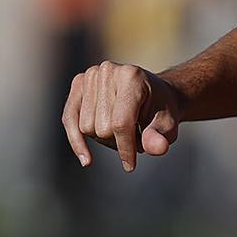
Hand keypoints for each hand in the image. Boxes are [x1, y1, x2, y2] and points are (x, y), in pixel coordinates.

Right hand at [61, 61, 181, 171]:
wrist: (154, 93)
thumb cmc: (161, 111)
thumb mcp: (168, 124)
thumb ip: (161, 136)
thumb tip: (158, 148)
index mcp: (132, 76)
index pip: (120, 123)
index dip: (125, 148)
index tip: (130, 165)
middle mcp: (108, 70)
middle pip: (101, 128)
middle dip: (118, 142)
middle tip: (134, 136)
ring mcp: (91, 75)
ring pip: (85, 127)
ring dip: (103, 139)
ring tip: (123, 131)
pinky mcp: (78, 83)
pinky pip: (69, 119)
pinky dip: (76, 140)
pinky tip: (86, 160)